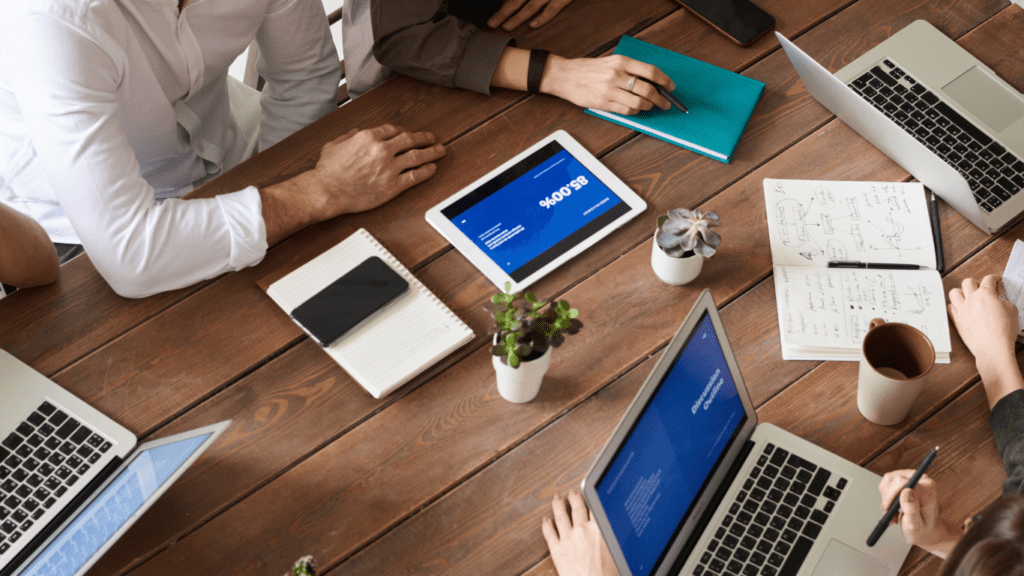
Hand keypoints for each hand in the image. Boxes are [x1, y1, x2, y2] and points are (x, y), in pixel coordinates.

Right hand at [260, 125, 444, 245]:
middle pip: (409, 140)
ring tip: (440, 150)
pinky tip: (432, 168)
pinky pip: (414, 177)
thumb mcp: (334, 144)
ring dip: (431, 152)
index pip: (393, 130)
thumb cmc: (327, 170)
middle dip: (423, 138)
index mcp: (368, 137)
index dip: (403, 131)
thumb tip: (357, 133)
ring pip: (416, 157)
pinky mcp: (392, 186)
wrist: (328, 191)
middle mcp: (382, 150)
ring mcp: (389, 168)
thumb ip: (349, 136)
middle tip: (431, 138)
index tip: (407, 134)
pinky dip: (426, 171)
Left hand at [487, 0, 573, 30]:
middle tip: (491, 24)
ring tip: (506, 27)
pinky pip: (552, 8)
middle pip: (517, 0)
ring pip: (531, 5)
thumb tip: (511, 7)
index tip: (492, 19)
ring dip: (518, 17)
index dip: (503, 7)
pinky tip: (533, 25)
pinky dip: (542, 17)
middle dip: (503, 12)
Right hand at [541, 55, 673, 114]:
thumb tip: (652, 82)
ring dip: (648, 107)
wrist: (566, 76)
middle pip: (648, 89)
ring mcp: (610, 90)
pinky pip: (626, 111)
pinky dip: (635, 112)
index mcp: (621, 61)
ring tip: (650, 107)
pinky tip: (635, 110)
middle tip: (665, 103)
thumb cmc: (588, 69)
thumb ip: (630, 70)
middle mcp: (617, 75)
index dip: (665, 80)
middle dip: (661, 99)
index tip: (671, 87)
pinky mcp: (604, 103)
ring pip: (639, 103)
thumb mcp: (611, 62)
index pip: (651, 71)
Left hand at [541, 490, 617, 575]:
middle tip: (571, 492)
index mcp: (600, 530)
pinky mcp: (557, 550)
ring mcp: (568, 539)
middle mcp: (582, 531)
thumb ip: (611, 536)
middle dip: (574, 497)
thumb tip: (611, 528)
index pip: (594, 506)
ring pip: (561, 516)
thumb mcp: (616, 551)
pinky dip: (546, 525)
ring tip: (557, 498)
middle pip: (577, 507)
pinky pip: (549, 533)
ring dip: (558, 505)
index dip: (589, 497)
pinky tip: (545, 520)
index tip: (587, 492)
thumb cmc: (607, 575)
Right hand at [878, 471, 959, 557]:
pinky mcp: (905, 479)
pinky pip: (887, 483)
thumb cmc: (923, 531)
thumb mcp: (915, 525)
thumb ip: (912, 509)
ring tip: (892, 513)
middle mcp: (923, 481)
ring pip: (888, 481)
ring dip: (886, 499)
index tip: (887, 509)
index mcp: (928, 491)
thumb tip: (907, 491)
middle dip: (888, 498)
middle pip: (894, 479)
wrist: (927, 532)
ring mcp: (913, 479)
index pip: (903, 482)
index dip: (891, 494)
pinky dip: (886, 497)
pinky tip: (892, 508)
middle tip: (889, 513)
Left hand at [948, 275, 1018, 361]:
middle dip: (977, 282)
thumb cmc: (1004, 330)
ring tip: (969, 297)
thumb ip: (1004, 297)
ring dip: (961, 292)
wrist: (992, 348)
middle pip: (968, 282)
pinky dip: (955, 305)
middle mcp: (971, 299)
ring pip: (954, 292)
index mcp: (985, 294)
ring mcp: (961, 310)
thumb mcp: (1011, 309)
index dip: (994, 278)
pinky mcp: (957, 320)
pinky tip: (962, 308)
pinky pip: (950, 307)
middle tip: (983, 288)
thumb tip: (998, 291)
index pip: (988, 279)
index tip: (997, 281)